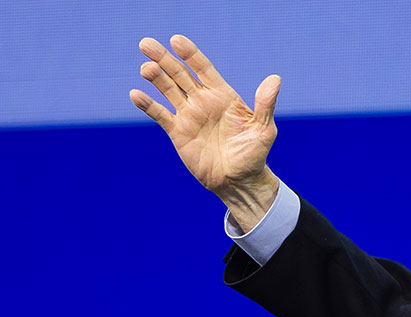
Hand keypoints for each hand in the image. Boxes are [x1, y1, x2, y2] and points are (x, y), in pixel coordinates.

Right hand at [130, 34, 282, 230]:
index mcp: (222, 95)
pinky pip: (160, 115)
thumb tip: (274, 79)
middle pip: (180, 74)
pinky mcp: (177, 133)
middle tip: (146, 44)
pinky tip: (135, 94)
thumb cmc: (254, 155)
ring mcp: (189, 116)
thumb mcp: (264, 129)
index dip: (190, 54)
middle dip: (164, 58)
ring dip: (155, 78)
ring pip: (168, 90)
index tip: (176, 40)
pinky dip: (148, 105)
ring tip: (145, 68)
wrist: (238, 182)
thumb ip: (265, 104)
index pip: (203, 68)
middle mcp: (203, 101)